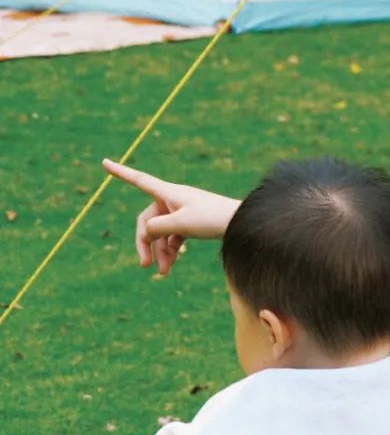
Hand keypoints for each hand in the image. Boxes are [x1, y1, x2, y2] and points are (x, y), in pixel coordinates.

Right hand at [102, 158, 239, 276]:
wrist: (240, 223)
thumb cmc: (212, 218)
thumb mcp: (181, 223)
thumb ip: (157, 227)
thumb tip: (146, 232)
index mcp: (168, 192)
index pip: (139, 180)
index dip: (120, 172)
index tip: (104, 162)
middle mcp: (171, 199)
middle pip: (147, 220)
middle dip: (145, 242)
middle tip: (144, 265)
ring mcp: (180, 211)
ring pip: (160, 232)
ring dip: (159, 251)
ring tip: (163, 272)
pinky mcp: (189, 222)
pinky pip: (172, 236)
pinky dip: (170, 250)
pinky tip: (170, 265)